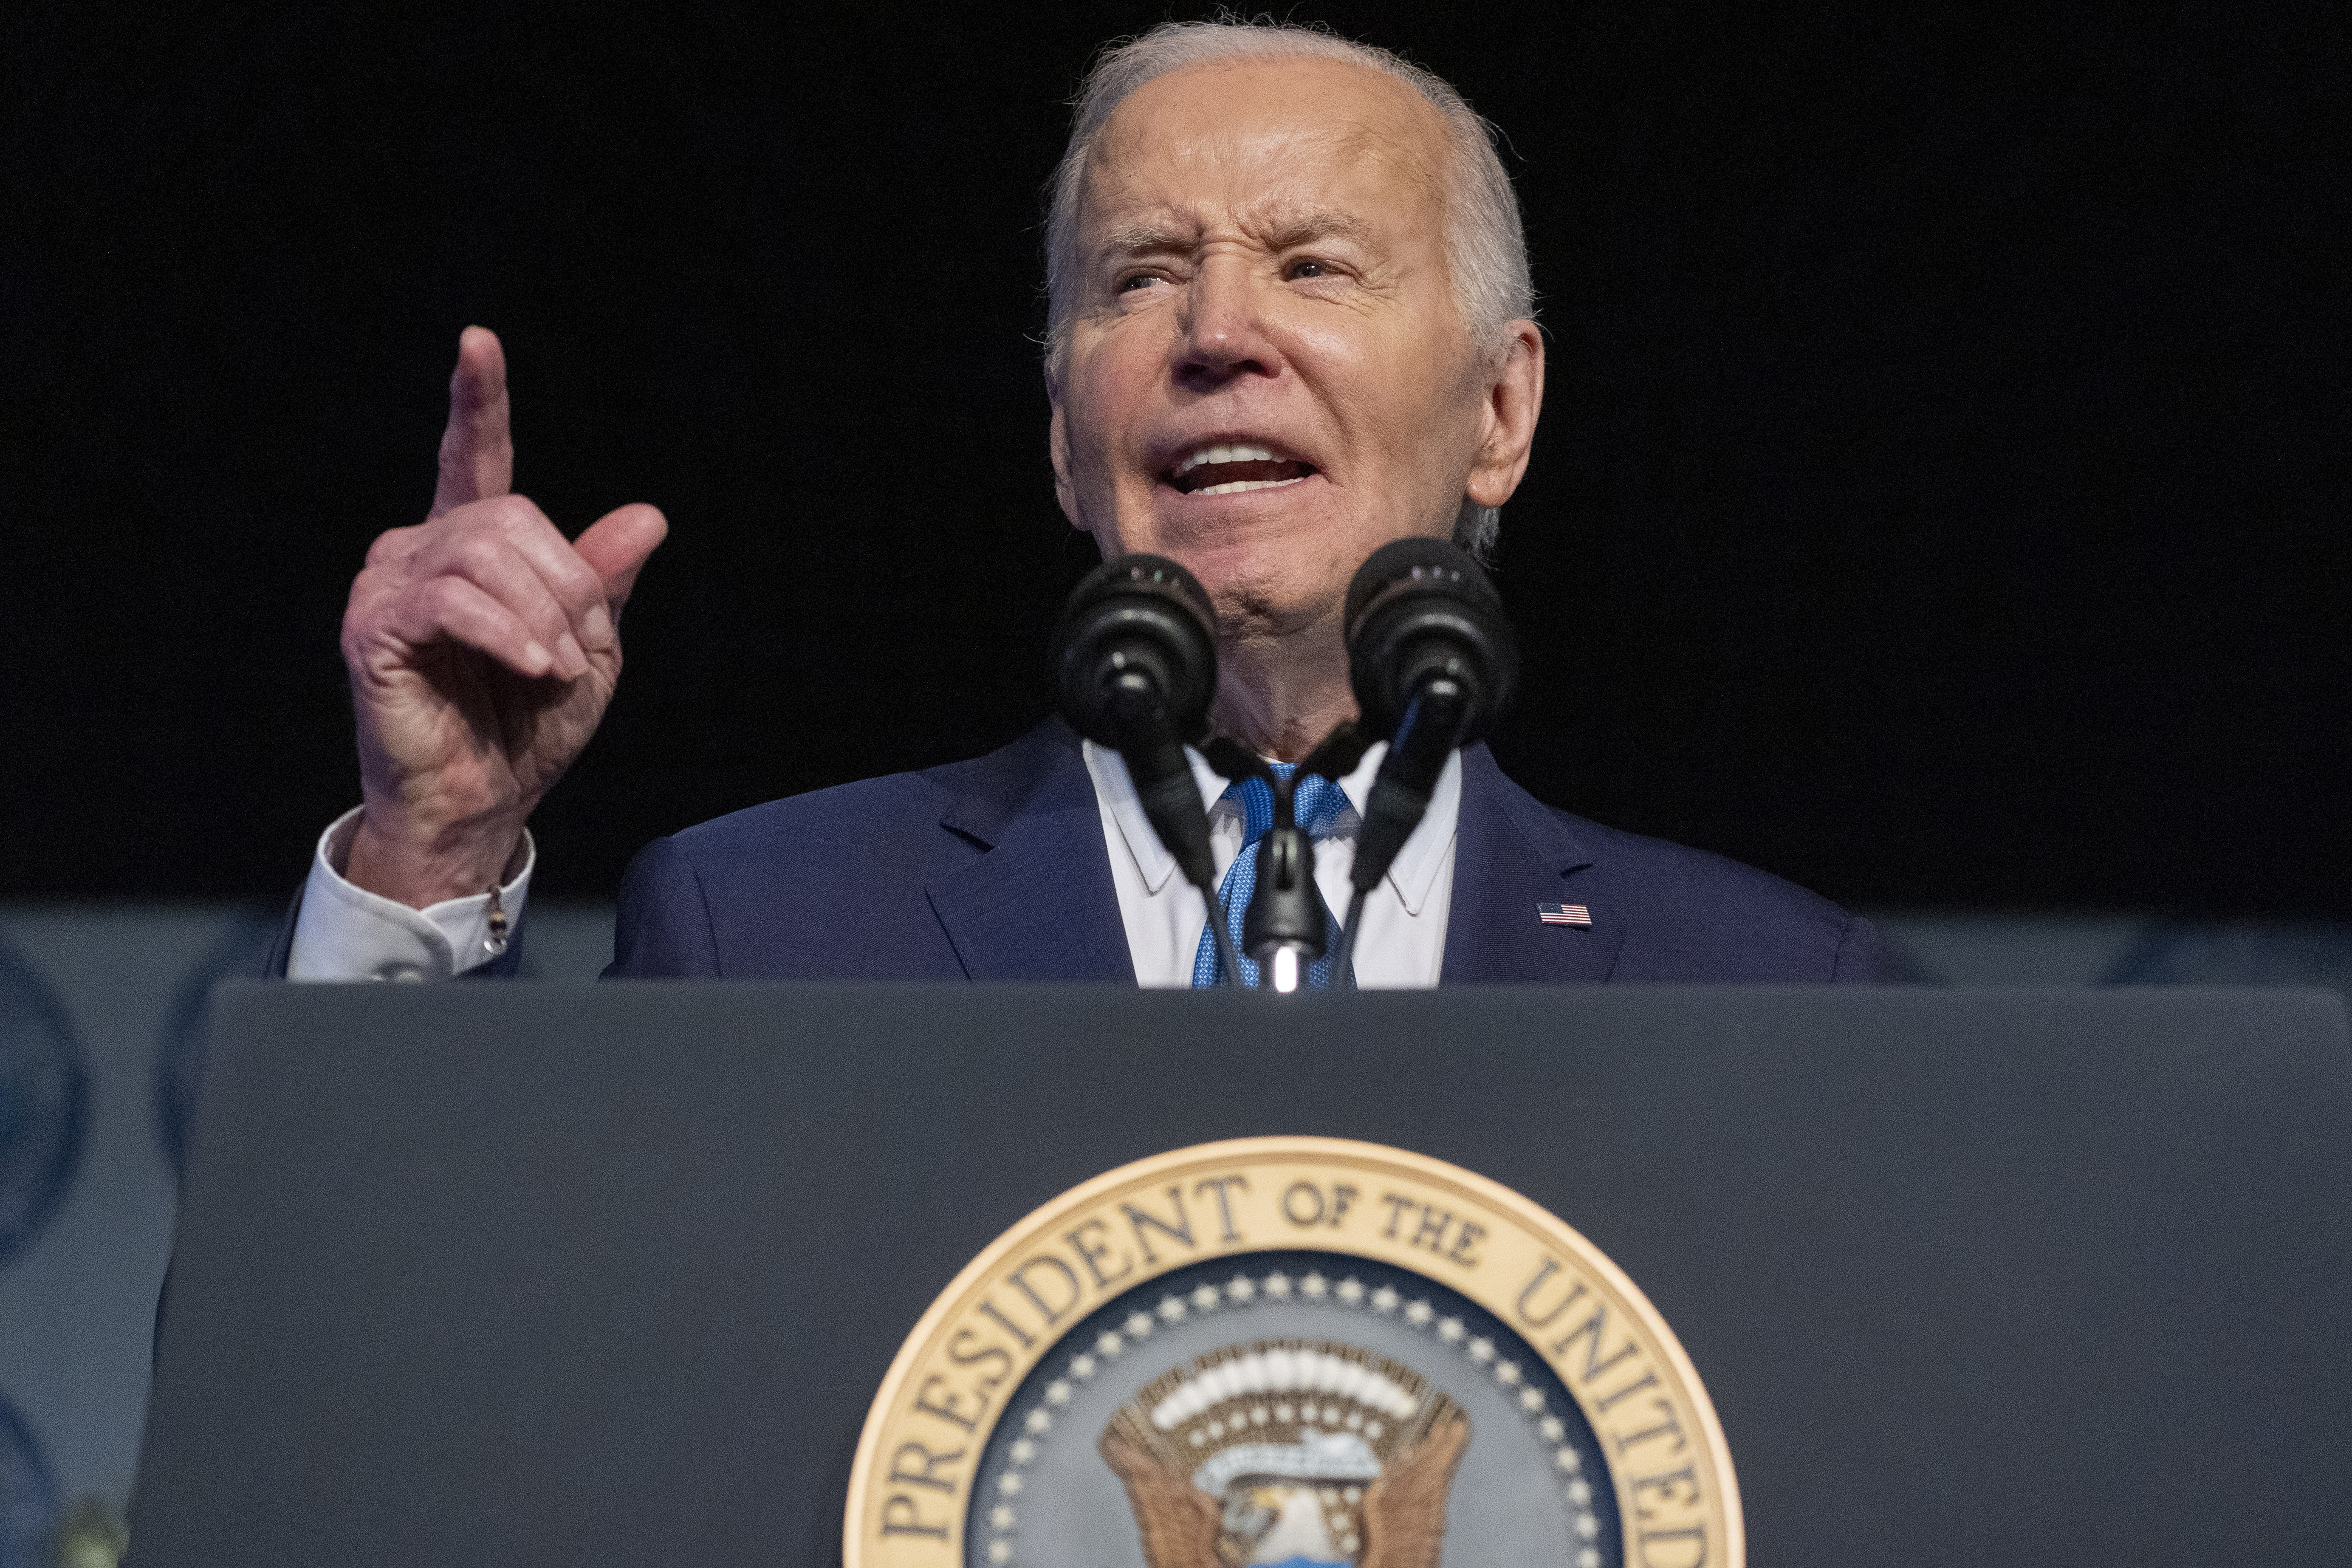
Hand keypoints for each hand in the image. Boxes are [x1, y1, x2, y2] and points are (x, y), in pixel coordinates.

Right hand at [339, 327, 666, 906]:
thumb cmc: (526, 729)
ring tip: (554, 669)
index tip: (477, 341)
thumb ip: (606, 583)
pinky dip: (508, 632)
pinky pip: (451, 598)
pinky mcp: (372, 626)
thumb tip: (646, 516)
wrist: (481, 802)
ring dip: (541, 614)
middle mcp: (418, 549)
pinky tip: (533, 667)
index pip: (474, 457)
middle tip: (577, 651)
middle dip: (564, 582)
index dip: (478, 400)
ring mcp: (385, 583)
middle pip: (507, 514)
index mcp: (471, 548)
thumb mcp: (592, 650)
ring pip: (482, 551)